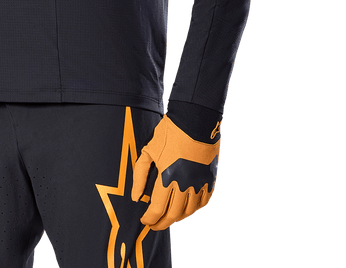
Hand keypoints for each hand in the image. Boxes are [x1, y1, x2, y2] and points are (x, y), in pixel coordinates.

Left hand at [132, 115, 219, 229]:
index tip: (144, 220)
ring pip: (189, 211)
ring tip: (169, 217)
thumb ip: (140, 175)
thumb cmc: (169, 133)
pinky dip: (194, 209)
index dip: (150, 219)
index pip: (157, 209)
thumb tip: (135, 196)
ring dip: (178, 218)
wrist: (194, 120)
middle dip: (162, 223)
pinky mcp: (209, 179)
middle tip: (155, 224)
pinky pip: (203, 202)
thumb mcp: (149, 151)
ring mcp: (199, 183)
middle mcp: (184, 185)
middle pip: (173, 214)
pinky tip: (187, 208)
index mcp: (167, 178)